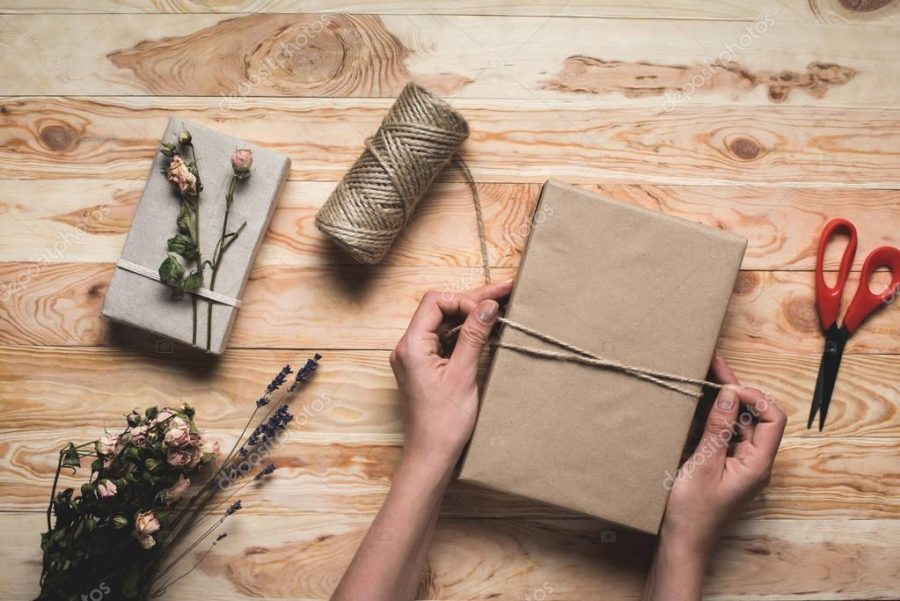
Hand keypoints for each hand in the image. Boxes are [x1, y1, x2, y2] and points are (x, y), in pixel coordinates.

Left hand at [390, 281, 512, 468]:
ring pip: (443, 323)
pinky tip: (486, 329)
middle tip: (505, 291)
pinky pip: (444, 340)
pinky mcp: (424, 367)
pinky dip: (464, 332)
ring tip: (500, 305)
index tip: (488, 311)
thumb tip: (488, 305)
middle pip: (440, 309)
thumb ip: (474, 336)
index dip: (464, 299)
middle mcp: (408, 347)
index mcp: (411, 346)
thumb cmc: (443, 422)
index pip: (435, 302)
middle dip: (472, 300)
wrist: (431, 456)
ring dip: (470, 315)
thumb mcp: (463, 375)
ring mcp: (415, 357)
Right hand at [660, 354, 786, 559]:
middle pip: (757, 417)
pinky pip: (728, 436)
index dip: (753, 397)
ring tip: (706, 379)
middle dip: (738, 391)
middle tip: (714, 366)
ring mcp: (742, 465)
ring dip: (726, 403)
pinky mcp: (727, 468)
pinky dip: (716, 419)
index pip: (773, 418)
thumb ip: (718, 427)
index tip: (726, 386)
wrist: (683, 542)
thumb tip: (729, 392)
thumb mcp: (703, 463)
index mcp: (758, 463)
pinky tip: (700, 407)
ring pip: (742, 425)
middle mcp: (756, 463)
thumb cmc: (693, 510)